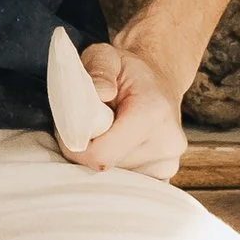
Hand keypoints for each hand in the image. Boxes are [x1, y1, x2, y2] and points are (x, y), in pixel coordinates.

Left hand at [65, 35, 188, 181]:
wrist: (158, 81)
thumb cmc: (126, 70)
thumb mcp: (105, 55)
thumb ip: (98, 69)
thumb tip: (99, 93)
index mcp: (153, 114)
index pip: (100, 155)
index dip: (75, 147)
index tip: (70, 130)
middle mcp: (167, 143)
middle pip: (106, 169)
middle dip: (89, 152)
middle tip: (90, 128)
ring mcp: (169, 163)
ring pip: (114, 179)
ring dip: (102, 160)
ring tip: (107, 135)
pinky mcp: (166, 175)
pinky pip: (127, 183)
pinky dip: (116, 170)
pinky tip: (118, 148)